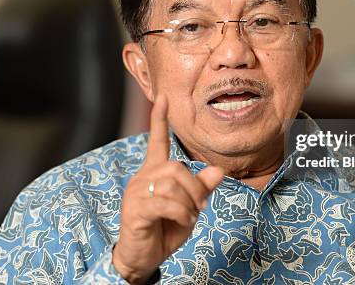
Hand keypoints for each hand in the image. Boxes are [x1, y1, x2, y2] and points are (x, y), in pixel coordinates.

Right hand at [112, 94, 223, 283]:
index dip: (159, 119)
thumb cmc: (164, 229)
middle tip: (198, 208)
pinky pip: (166, 203)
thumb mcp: (189, 207)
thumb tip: (219, 170)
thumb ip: (201, 188)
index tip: (163, 97)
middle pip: (177, 167)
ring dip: (189, 204)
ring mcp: (137, 193)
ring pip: (173, 184)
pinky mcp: (135, 210)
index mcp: (154, 172)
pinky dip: (181, 213)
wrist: (142, 257)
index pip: (156, 141)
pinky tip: (183, 222)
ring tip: (188, 218)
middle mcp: (143, 177)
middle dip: (195, 189)